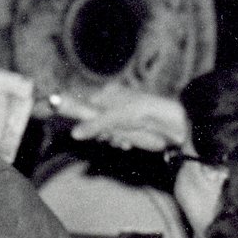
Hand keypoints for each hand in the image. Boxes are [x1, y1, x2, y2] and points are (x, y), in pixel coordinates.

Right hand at [51, 87, 189, 152]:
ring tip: (122, 138)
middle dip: (98, 132)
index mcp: (107, 94)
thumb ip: (94, 125)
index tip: (65, 120)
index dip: (75, 115)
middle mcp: (112, 105)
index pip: (82, 104)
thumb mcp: (116, 118)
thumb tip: (74, 134)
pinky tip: (128, 142)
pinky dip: (120, 143)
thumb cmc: (145, 112)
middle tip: (107, 134)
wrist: (172, 125)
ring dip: (110, 139)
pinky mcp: (128, 131)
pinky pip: (115, 140)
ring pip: (103, 134)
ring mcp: (120, 119)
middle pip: (91, 122)